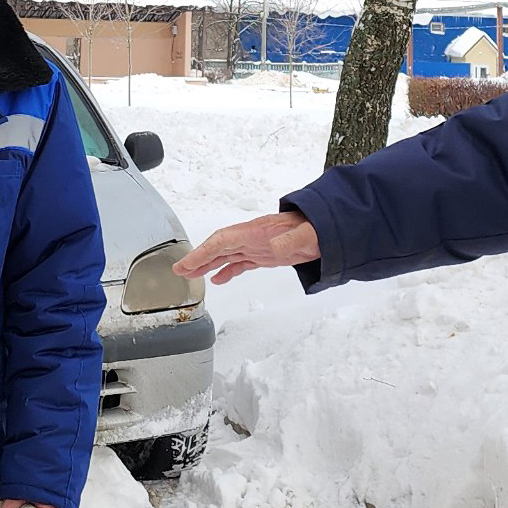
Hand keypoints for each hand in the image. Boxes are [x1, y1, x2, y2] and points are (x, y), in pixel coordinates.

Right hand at [174, 212, 319, 284]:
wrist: (329, 228)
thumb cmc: (318, 229)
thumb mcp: (308, 235)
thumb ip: (292, 240)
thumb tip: (274, 245)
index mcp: (257, 231)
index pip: (223, 240)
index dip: (203, 252)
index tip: (187, 263)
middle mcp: (253, 237)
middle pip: (218, 247)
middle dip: (198, 258)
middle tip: (178, 271)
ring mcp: (258, 245)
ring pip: (226, 255)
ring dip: (207, 264)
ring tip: (190, 275)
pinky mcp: (265, 254)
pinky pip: (240, 262)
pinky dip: (227, 270)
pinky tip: (218, 279)